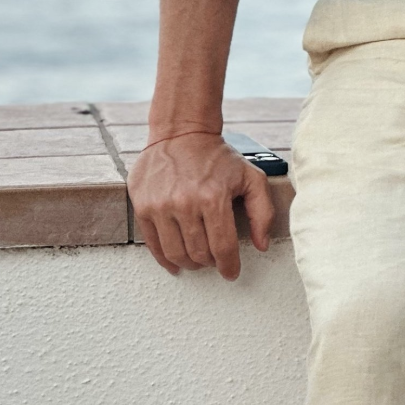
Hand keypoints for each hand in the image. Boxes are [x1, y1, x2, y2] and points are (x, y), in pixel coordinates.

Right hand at [128, 132, 273, 279]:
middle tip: (215, 260)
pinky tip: (175, 262)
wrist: (181, 132)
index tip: (231, 272)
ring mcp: (160, 206)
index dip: (230, 266)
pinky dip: (165, 259)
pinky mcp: (143, 206)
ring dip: (190, 263)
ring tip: (198, 259)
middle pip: (199, 253)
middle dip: (210, 263)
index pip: (223, 247)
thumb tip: (262, 245)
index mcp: (213, 198)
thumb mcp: (251, 177)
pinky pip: (153, 244)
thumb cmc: (218, 156)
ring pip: (176, 253)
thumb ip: (262, 211)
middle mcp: (185, 204)